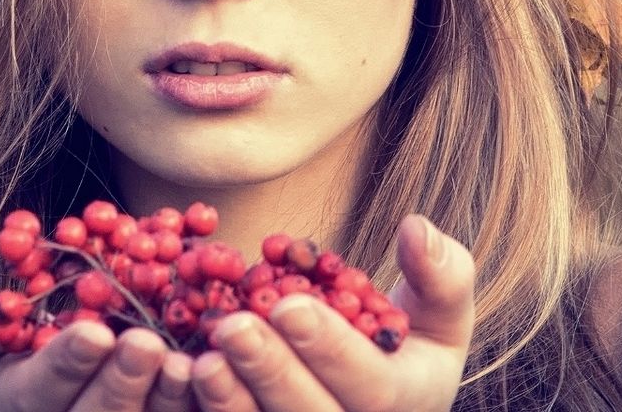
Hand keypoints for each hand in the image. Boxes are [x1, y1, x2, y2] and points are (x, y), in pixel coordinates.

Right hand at [0, 269, 197, 410]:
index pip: (42, 391)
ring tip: (187, 362)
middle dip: (122, 383)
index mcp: (18, 404)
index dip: (69, 364)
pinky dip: (200, 404)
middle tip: (148, 343)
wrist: (66, 386)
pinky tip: (215, 374)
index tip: (96, 332)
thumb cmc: (18, 355)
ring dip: (166, 399)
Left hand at [187, 214, 473, 411]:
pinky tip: (181, 377)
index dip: (329, 348)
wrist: (380, 397)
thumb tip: (417, 229)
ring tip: (204, 357)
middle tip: (234, 326)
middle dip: (272, 371)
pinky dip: (208, 411)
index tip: (290, 304)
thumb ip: (441, 273)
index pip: (370, 386)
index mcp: (406, 403)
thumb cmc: (407, 343)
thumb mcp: (440, 311)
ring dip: (231, 402)